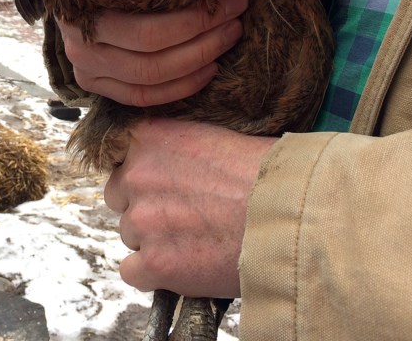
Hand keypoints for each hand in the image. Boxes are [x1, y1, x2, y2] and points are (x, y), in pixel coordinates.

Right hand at [55, 0, 247, 106]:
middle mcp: (80, 47)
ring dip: (197, 62)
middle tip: (235, 20)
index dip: (197, 19)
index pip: (148, 30)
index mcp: (82, 11)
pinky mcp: (93, 84)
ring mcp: (85, 70)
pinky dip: (179, 88)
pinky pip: (141, 98)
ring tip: (228, 39)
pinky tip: (208, 70)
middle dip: (204, 39)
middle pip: (152, 58)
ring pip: (149, 80)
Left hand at [104, 118, 276, 297]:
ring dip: (155, 240)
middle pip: (120, 198)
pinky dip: (155, 274)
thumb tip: (166, 170)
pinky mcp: (154, 262)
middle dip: (145, 207)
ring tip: (196, 240)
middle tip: (184, 216)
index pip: (122, 158)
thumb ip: (175, 151)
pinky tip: (183, 266)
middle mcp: (136, 175)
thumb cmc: (266, 174)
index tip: (163, 186)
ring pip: (130, 236)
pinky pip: (133, 272)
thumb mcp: (211, 137)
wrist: (290, 213)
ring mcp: (142, 220)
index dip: (144, 176)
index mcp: (148, 137)